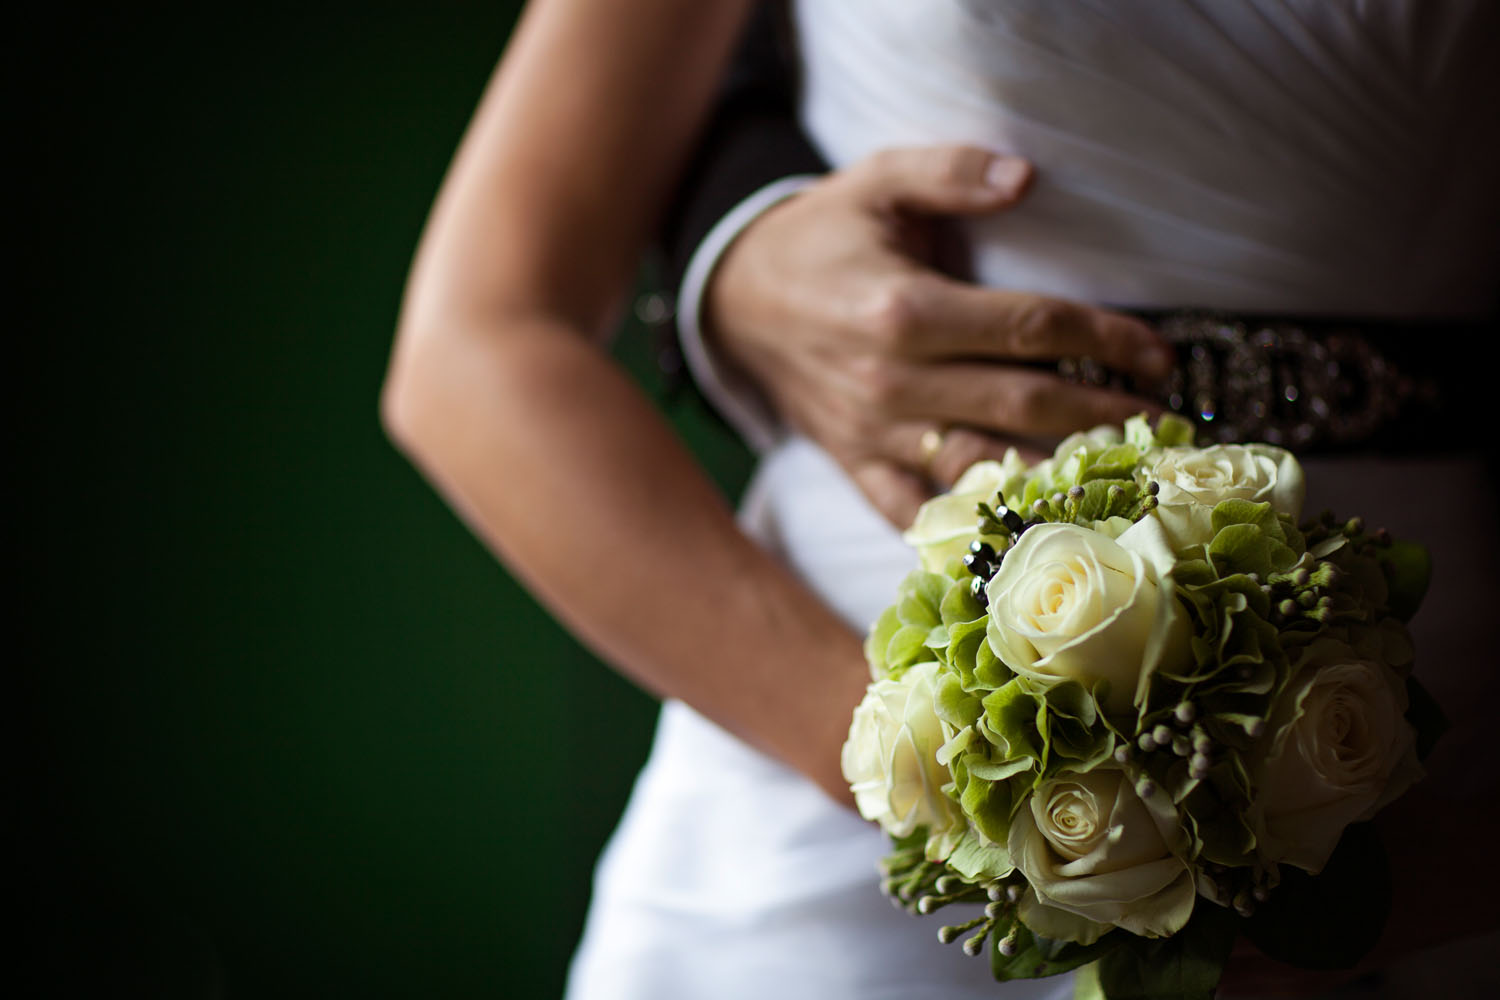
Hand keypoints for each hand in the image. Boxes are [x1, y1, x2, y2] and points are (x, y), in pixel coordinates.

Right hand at [705, 144, 1173, 527]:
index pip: (1032, 329)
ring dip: (1058, 479)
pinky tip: (1028, 537)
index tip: (1161, 355)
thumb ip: (949, 171)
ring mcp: (874, 433)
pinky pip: (913, 515)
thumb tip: (1026, 177)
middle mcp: (894, 382)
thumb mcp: (876, 181)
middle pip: (1025, 406)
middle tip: (1165, 421)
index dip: (1108, 341)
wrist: (736, 300)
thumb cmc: (821, 237)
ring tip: (1123, 481)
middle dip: (1107, 417)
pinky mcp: (856, 465)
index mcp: (906, 309)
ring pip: (983, 468)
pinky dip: (967, 533)